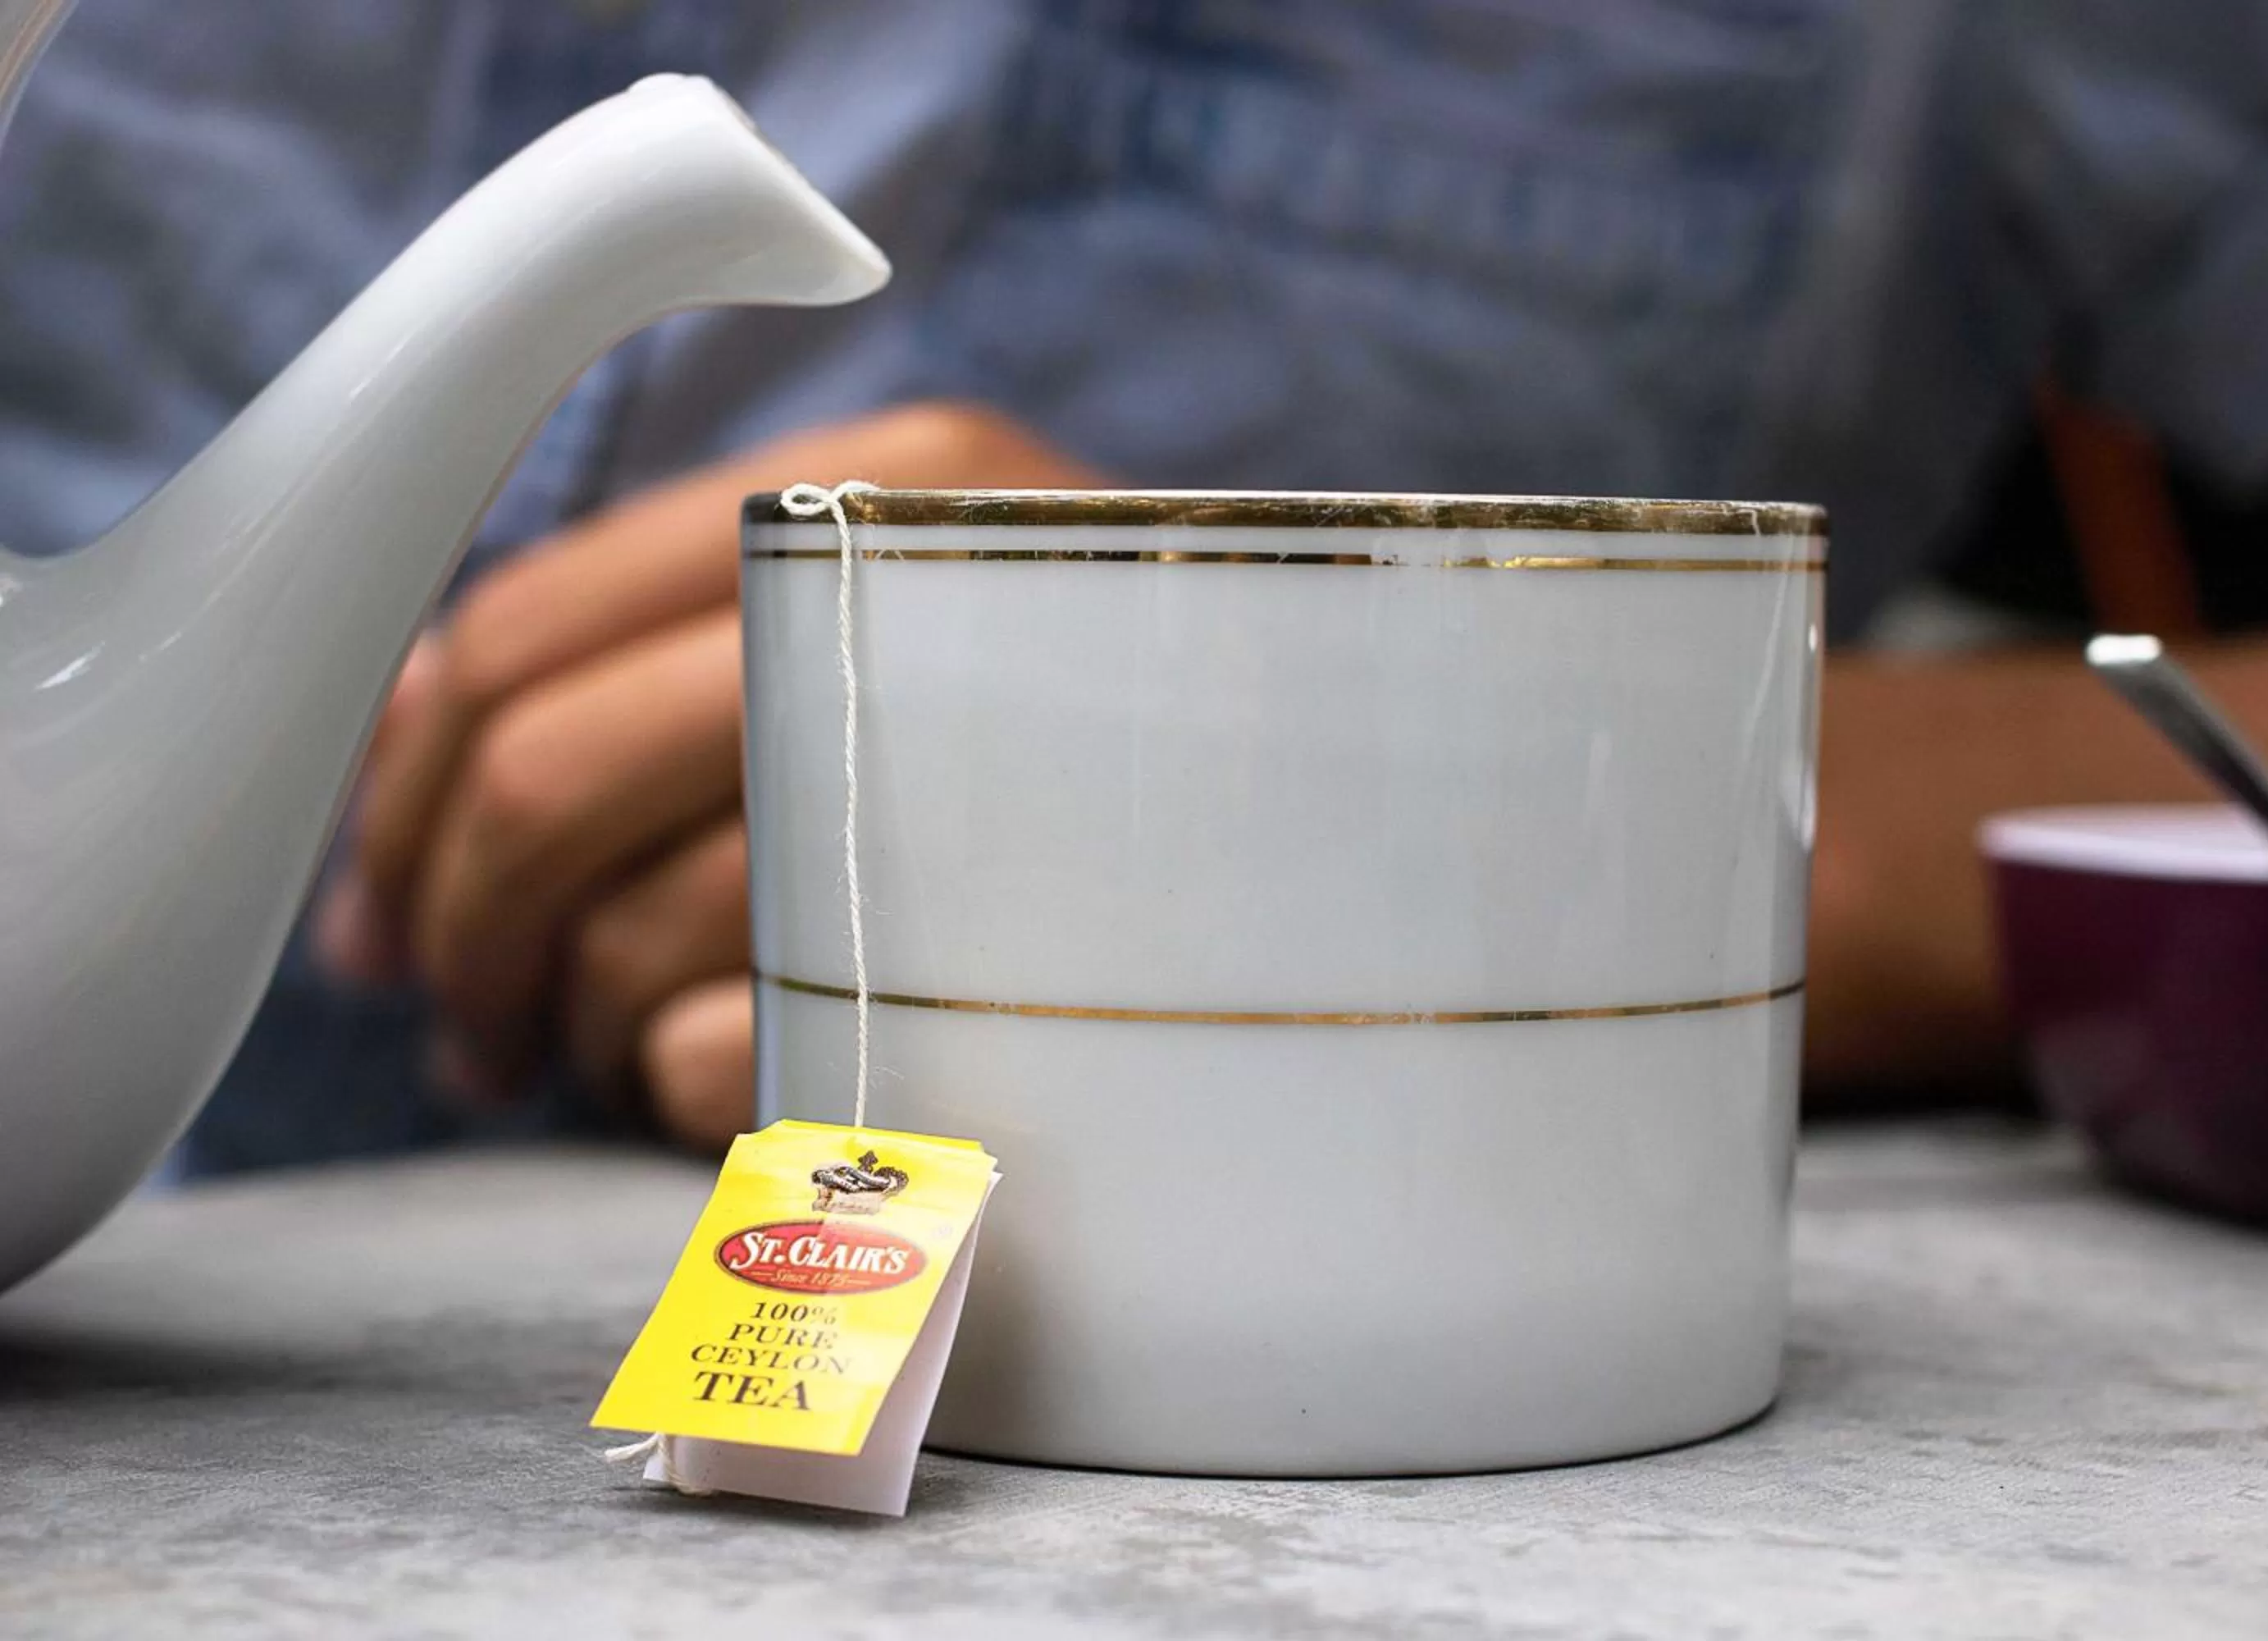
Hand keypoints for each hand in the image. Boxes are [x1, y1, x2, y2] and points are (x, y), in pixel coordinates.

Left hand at [314, 401, 1102, 1147]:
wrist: (1353, 813)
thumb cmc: (1072, 723)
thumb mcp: (886, 604)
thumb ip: (662, 628)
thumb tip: (393, 740)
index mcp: (877, 488)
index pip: (520, 632)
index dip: (402, 786)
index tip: (381, 911)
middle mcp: (923, 617)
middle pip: (548, 778)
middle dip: (456, 929)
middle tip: (464, 1025)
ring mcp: (976, 802)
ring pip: (632, 939)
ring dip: (572, 1027)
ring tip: (599, 1055)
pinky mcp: (1006, 980)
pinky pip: (734, 1058)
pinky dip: (690, 1092)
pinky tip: (729, 1082)